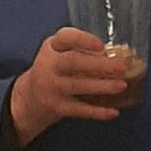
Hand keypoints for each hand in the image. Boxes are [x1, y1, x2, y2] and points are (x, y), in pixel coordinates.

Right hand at [9, 28, 127, 145]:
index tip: (101, 46)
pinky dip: (96, 111)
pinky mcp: (55, 106)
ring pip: (78, 85)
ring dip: (102, 86)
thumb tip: (120, 55)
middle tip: (121, 68)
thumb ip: (82, 50)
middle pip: (73, 62)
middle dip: (99, 64)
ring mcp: (51, 87)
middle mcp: (49, 65)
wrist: (29, 98)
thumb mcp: (60, 53)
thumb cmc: (54, 70)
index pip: (65, 37)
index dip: (83, 40)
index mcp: (52, 47)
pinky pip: (78, 110)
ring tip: (121, 85)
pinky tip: (113, 112)